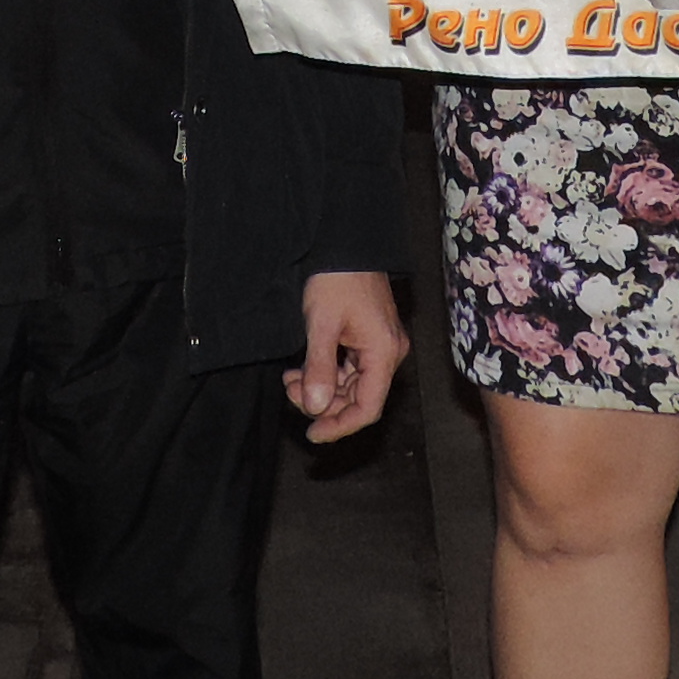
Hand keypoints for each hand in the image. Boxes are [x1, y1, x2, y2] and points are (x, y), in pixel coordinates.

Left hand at [287, 271, 405, 445]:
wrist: (345, 244)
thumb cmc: (337, 279)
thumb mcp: (321, 325)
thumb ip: (319, 369)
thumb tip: (313, 407)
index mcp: (384, 353)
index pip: (367, 408)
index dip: (340, 426)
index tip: (312, 434)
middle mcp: (387, 354)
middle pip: (357, 399)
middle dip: (322, 402)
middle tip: (291, 389)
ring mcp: (379, 347)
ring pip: (350, 385)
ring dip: (320, 387)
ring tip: (291, 377)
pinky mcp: (368, 339)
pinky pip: (348, 369)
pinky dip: (325, 373)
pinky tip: (301, 369)